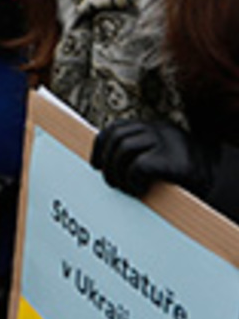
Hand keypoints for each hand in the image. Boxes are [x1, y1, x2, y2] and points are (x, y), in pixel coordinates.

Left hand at [91, 120, 215, 197]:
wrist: (223, 188)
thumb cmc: (184, 180)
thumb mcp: (160, 159)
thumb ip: (138, 153)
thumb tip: (102, 163)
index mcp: (155, 128)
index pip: (116, 128)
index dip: (100, 146)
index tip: (95, 165)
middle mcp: (160, 130)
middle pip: (117, 137)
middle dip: (107, 162)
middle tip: (112, 183)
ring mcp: (168, 143)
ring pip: (124, 149)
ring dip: (118, 172)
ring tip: (126, 188)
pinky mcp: (175, 161)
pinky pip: (139, 166)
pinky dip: (133, 180)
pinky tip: (141, 190)